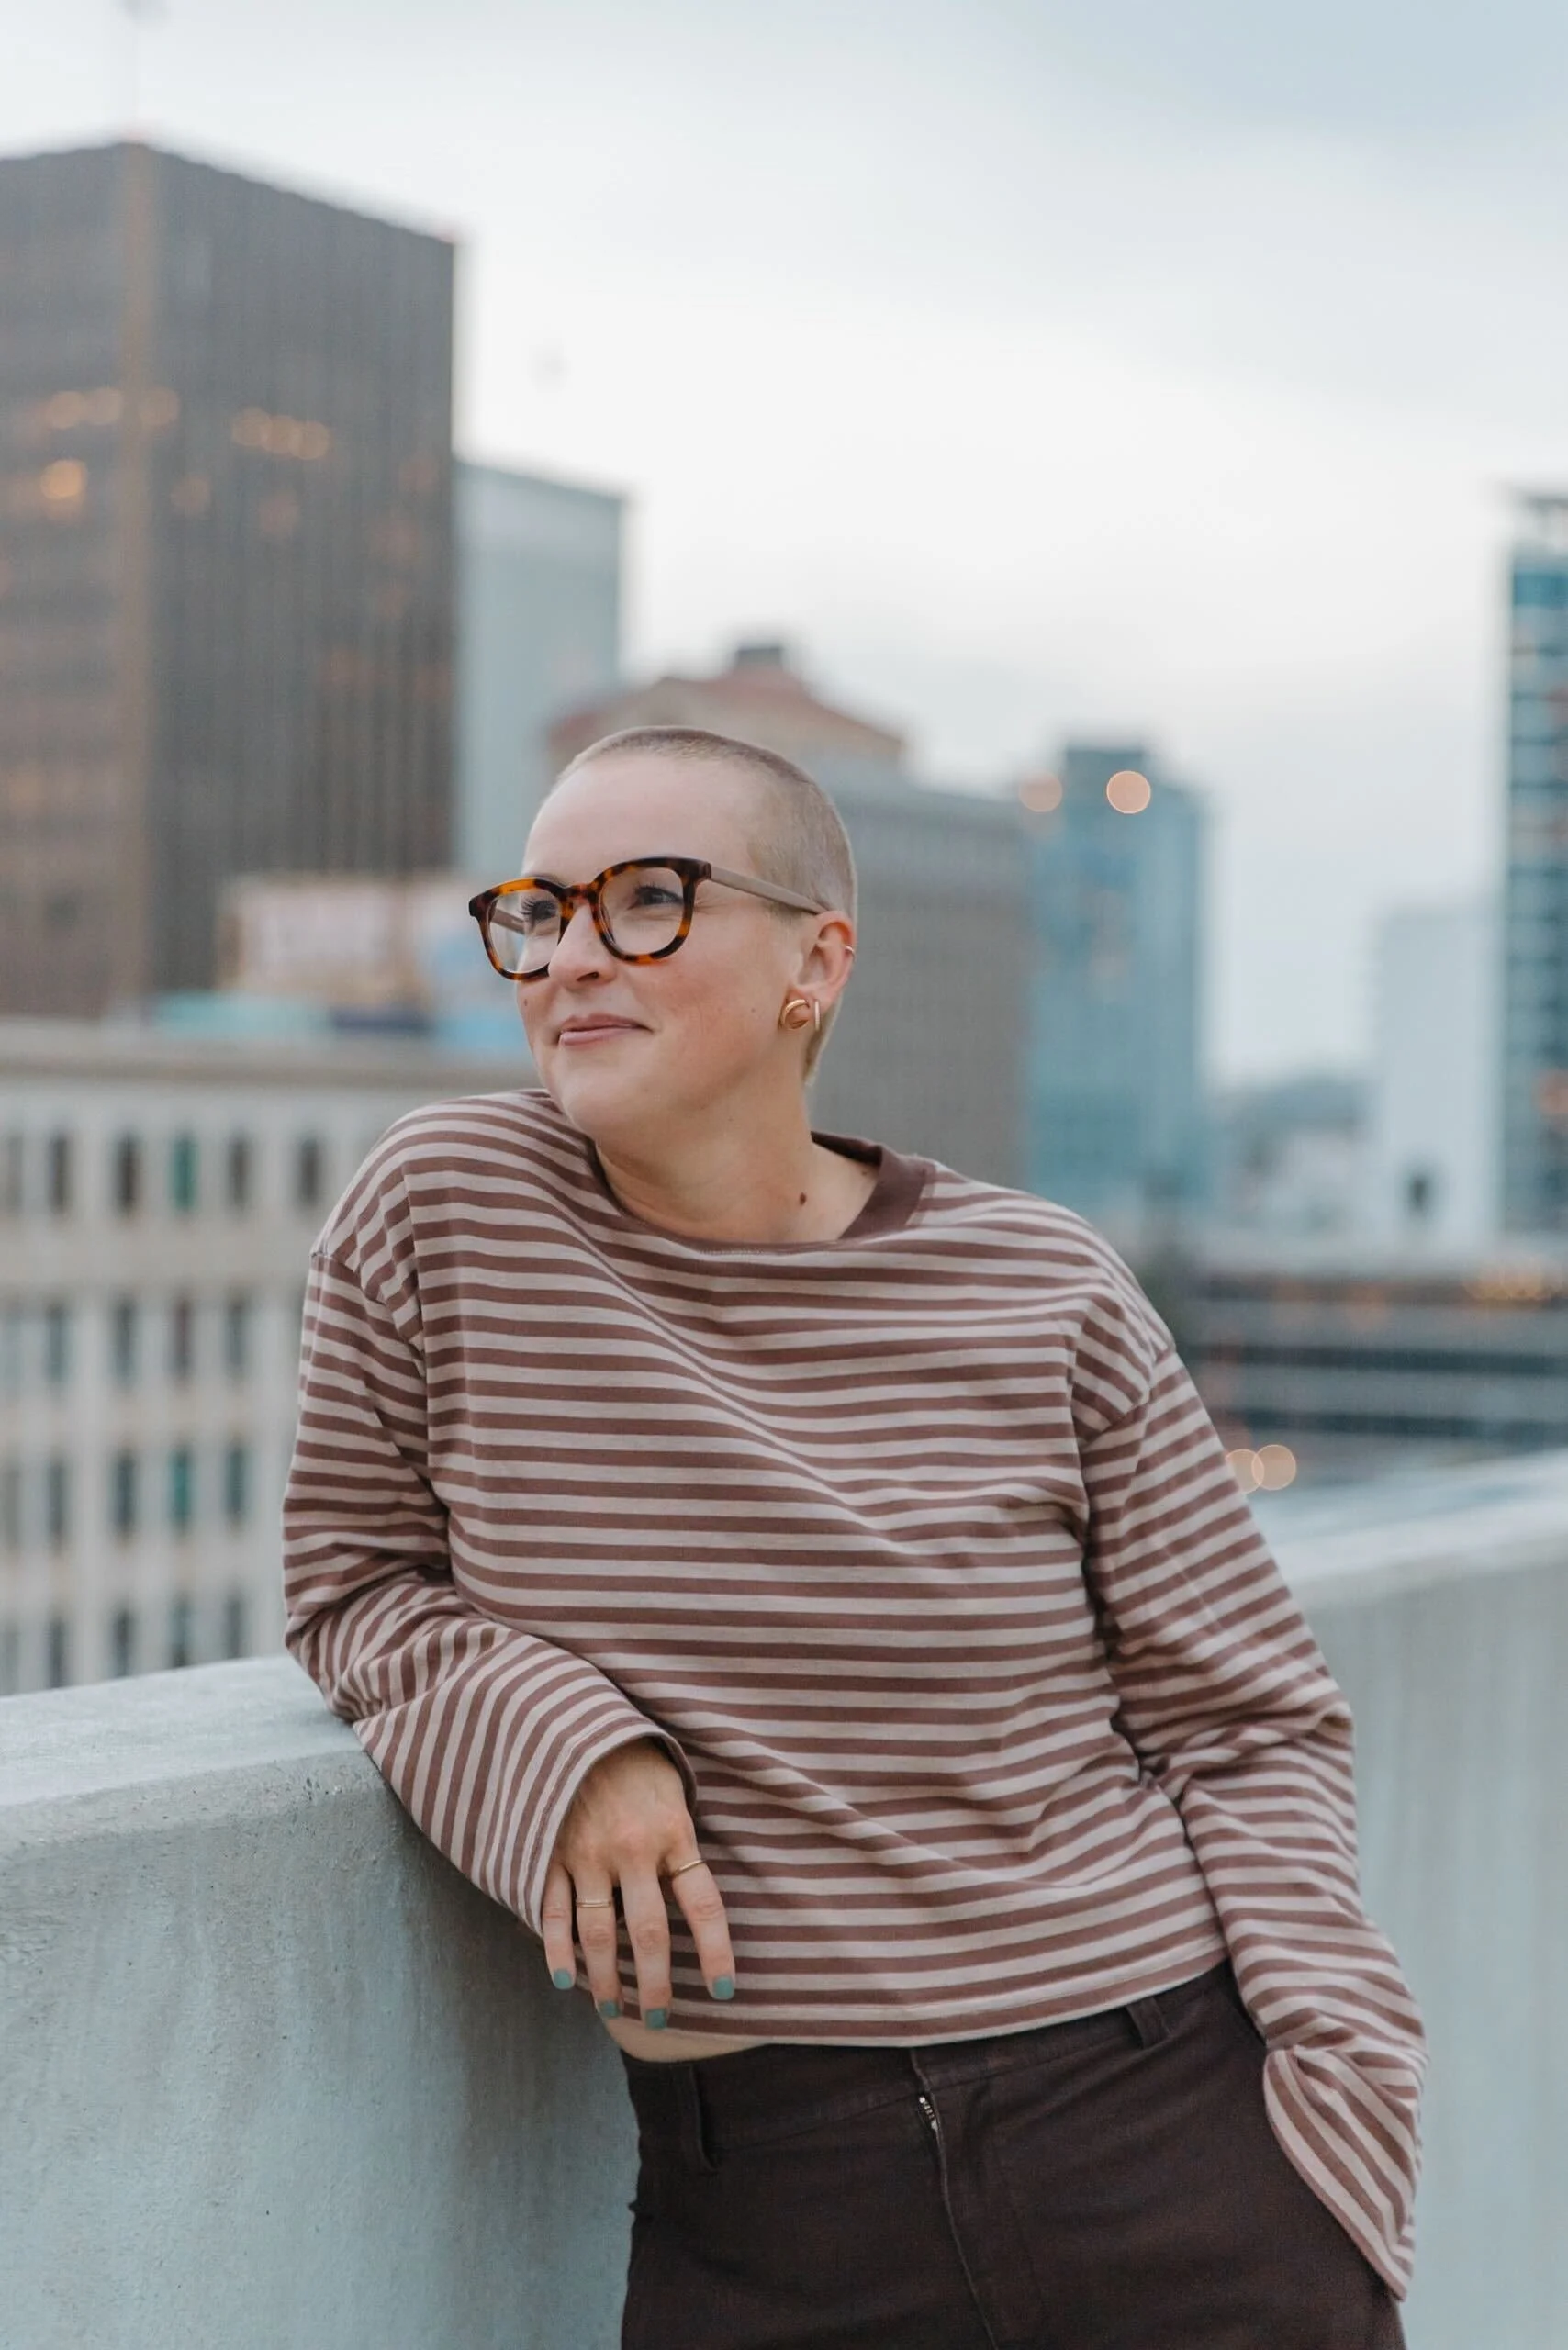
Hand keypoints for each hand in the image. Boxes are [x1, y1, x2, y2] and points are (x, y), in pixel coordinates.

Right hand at [541, 1737, 735, 2026]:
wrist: (577, 1721)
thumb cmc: (637, 1762)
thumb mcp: (674, 1793)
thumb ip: (680, 1845)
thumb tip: (691, 1903)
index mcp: (673, 1832)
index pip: (703, 1906)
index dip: (715, 1953)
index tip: (722, 1992)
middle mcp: (632, 1849)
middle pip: (650, 1933)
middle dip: (656, 1984)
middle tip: (659, 2018)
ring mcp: (587, 1853)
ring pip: (599, 1933)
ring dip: (608, 1978)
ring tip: (614, 2006)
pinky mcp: (549, 1853)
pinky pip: (552, 1912)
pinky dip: (558, 1950)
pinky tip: (567, 1980)